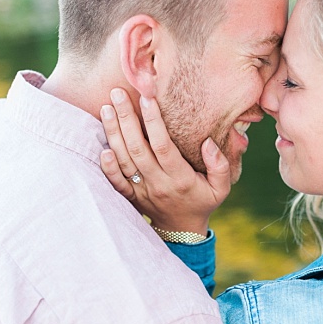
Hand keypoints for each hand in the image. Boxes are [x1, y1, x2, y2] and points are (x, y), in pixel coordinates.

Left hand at [99, 87, 231, 233]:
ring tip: (106, 107)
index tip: (147, 98)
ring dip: (113, 134)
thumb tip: (208, 143)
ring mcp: (142, 190)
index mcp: (180, 178)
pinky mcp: (131, 196)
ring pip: (124, 160)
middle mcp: (158, 183)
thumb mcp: (222, 187)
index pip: (163, 146)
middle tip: (117, 93)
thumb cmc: (203, 201)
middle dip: (126, 119)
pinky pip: (116, 182)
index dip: (154, 122)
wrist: (181, 230)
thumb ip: (220, 165)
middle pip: (138, 149)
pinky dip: (107, 167)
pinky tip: (101, 148)